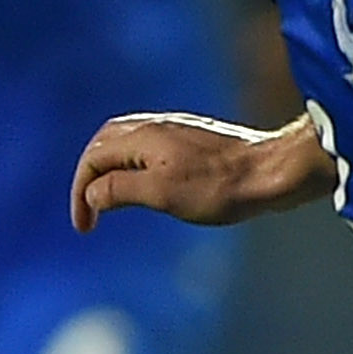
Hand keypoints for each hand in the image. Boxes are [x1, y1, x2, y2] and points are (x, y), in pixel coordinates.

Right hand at [72, 107, 338, 230]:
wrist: (272, 172)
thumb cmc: (220, 187)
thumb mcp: (162, 194)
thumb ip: (120, 190)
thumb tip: (92, 195)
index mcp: (143, 136)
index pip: (93, 158)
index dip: (80, 192)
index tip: (85, 227)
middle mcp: (156, 126)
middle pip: (105, 143)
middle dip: (89, 176)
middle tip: (88, 210)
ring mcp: (176, 131)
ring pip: (127, 142)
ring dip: (110, 169)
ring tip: (108, 198)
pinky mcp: (193, 140)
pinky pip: (148, 147)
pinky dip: (133, 166)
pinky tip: (145, 185)